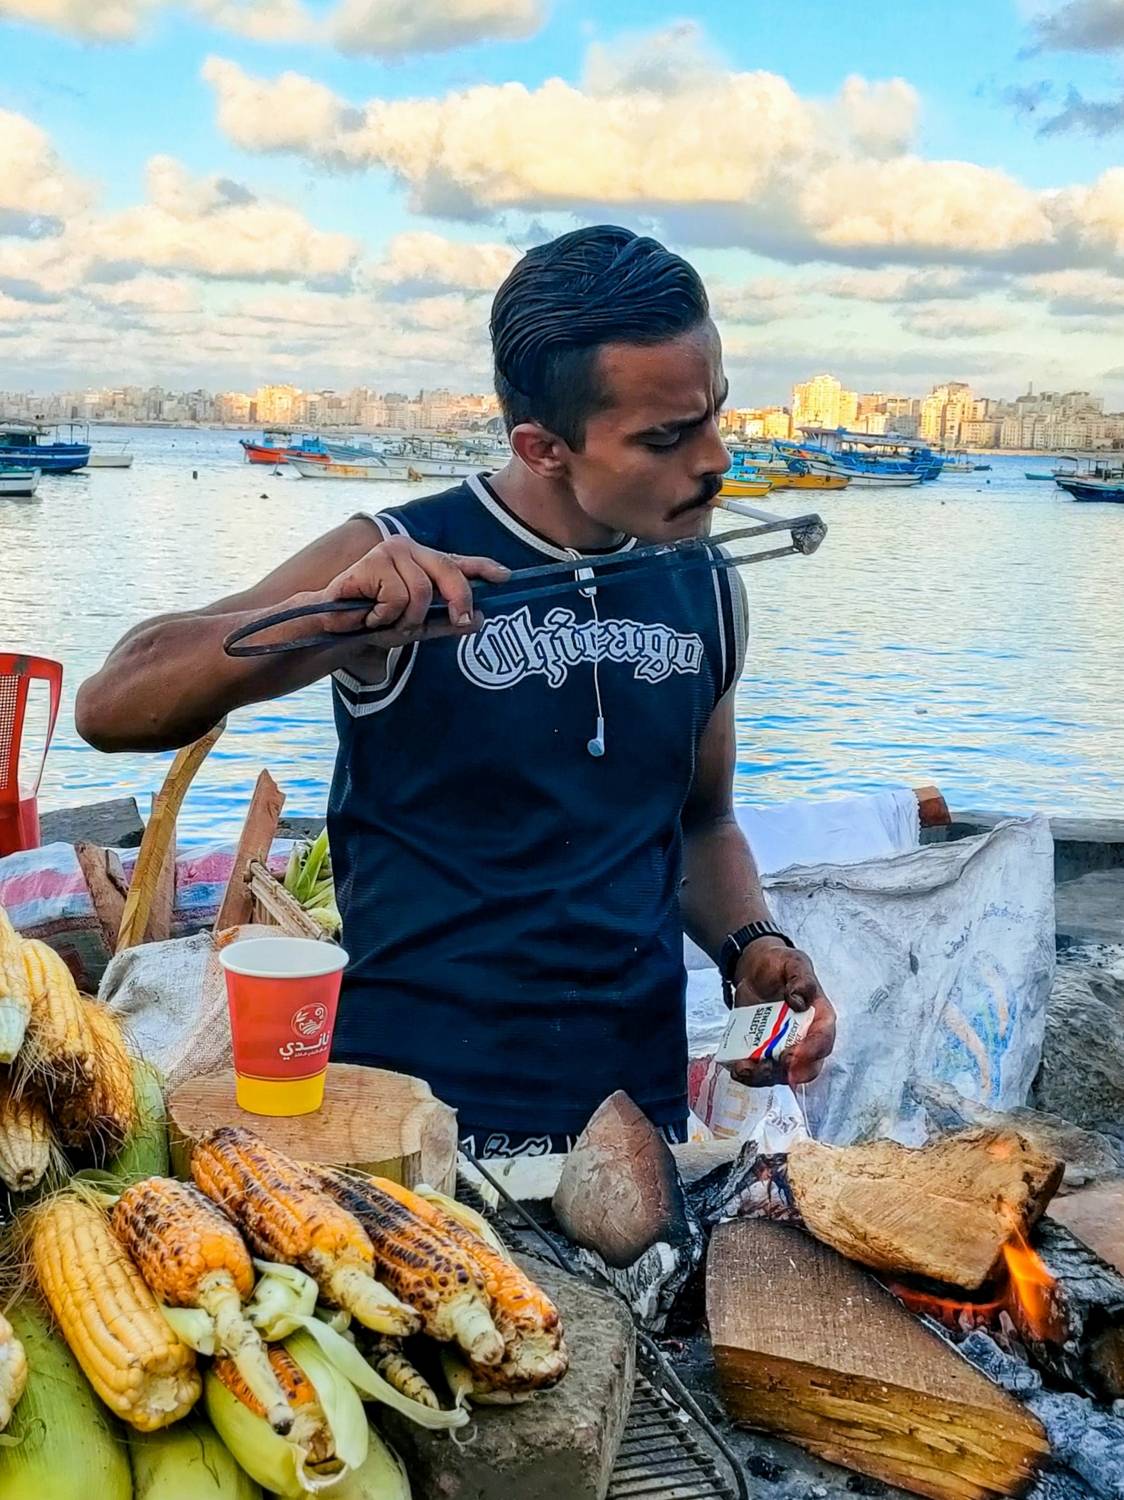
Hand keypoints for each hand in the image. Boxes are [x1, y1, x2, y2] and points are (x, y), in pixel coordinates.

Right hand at [317, 536, 510, 649]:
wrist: (333, 628)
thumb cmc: (373, 623)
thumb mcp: (417, 627)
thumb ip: (447, 623)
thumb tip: (479, 619)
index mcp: (422, 563)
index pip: (457, 561)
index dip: (483, 566)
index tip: (506, 577)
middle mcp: (409, 550)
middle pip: (447, 571)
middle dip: (458, 600)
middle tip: (459, 620)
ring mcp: (390, 552)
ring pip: (421, 592)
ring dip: (405, 618)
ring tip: (384, 620)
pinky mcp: (373, 561)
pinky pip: (397, 597)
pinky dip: (384, 616)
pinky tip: (368, 614)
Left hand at [728, 938, 836, 1088]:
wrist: (755, 969)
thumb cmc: (780, 965)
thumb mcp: (793, 963)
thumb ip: (801, 979)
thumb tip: (799, 1001)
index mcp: (820, 1018)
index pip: (823, 1041)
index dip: (811, 1052)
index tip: (792, 1056)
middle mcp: (806, 1038)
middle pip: (805, 1067)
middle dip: (787, 1072)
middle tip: (768, 1065)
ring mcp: (784, 1047)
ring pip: (781, 1074)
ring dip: (764, 1077)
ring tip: (744, 1069)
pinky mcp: (764, 1050)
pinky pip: (761, 1070)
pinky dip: (749, 1075)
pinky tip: (737, 1068)